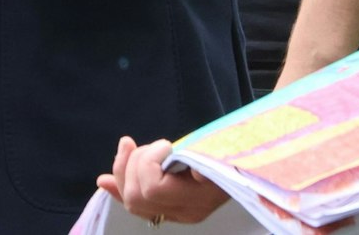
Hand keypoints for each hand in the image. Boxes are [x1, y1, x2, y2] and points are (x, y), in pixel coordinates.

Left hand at [98, 136, 349, 232]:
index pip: (152, 188)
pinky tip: (104, 180)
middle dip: (134, 165)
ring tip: (136, 148)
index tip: (167, 145)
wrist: (254, 165)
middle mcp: (185, 211)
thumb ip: (204, 161)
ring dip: (127, 169)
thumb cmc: (239, 154)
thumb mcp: (223, 154)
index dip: (148, 162)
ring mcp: (176, 212)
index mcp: (198, 199)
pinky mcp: (169, 206)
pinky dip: (118, 187)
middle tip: (149, 145)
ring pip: (133, 201)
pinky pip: (136, 205)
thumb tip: (194, 173)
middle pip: (137, 197)